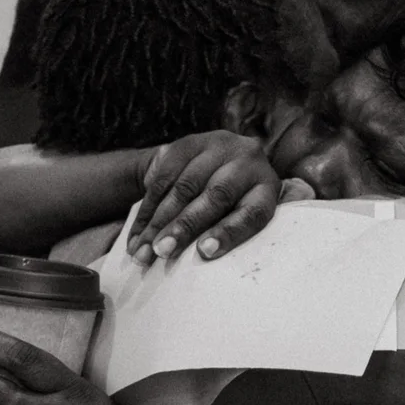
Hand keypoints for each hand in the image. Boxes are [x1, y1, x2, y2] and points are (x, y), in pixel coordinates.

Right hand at [128, 132, 299, 265]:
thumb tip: (201, 260)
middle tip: (163, 252)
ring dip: (159, 222)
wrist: (207, 163)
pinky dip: (147, 211)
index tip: (205, 252)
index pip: (253, 212)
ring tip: (144, 250)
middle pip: (216, 196)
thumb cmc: (228, 206)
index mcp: (267, 186)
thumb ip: (228, 234)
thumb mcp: (240, 216)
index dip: (229, 233)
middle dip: (185, 226)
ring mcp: (218, 146)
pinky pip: (162, 180)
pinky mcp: (188, 144)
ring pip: (184, 188)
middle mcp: (248, 160)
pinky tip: (137, 235)